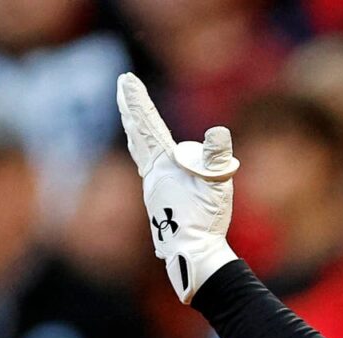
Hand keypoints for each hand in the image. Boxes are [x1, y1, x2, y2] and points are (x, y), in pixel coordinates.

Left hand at [117, 72, 239, 302]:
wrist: (193, 254)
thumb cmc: (206, 221)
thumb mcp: (218, 186)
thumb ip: (217, 157)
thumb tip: (217, 131)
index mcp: (164, 166)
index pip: (148, 126)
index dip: (138, 101)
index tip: (127, 78)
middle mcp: (153, 174)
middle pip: (138, 135)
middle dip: (131, 109)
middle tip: (123, 87)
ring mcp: (154, 189)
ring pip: (142, 151)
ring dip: (137, 130)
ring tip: (133, 117)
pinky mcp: (160, 202)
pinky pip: (151, 168)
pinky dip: (147, 153)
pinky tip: (154, 160)